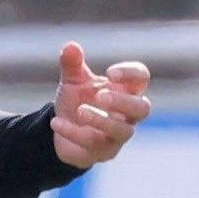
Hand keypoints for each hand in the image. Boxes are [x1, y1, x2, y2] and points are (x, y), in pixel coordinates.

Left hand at [51, 41, 151, 168]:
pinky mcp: (103, 151)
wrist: (63, 130)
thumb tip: (70, 46)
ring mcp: (118, 135)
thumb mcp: (72, 81)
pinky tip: (55, 122)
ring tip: (80, 110)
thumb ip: (72, 64)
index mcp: (125, 90)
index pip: (142, 78)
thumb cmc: (77, 100)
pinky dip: (74, 132)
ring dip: (102, 120)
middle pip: (142, 108)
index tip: (110, 73)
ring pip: (122, 130)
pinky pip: (93, 144)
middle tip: (101, 96)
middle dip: (123, 102)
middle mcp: (128, 114)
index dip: (131, 74)